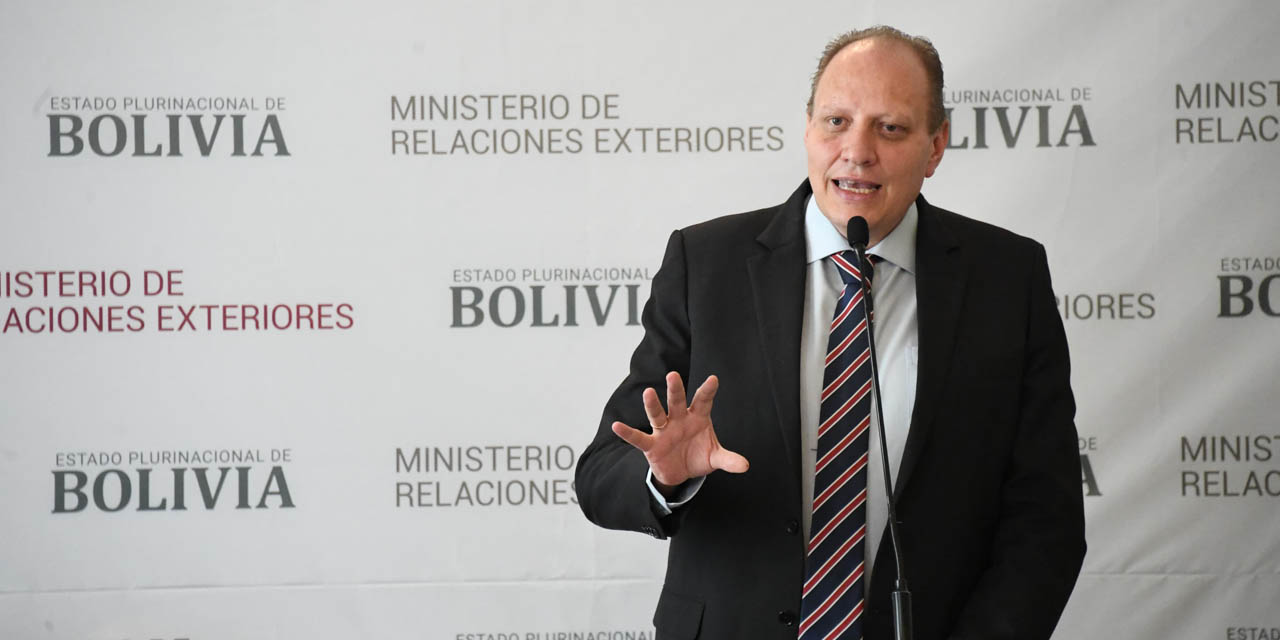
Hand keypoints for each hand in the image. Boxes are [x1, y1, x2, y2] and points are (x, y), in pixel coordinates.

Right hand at [611, 371, 748, 491]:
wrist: (682, 472)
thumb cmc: (699, 456)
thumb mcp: (716, 459)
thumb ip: (729, 460)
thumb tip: (745, 466)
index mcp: (697, 418)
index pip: (703, 401)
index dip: (708, 390)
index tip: (714, 379)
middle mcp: (679, 419)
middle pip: (677, 402)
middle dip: (675, 390)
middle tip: (673, 375)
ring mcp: (664, 431)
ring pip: (657, 415)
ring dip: (652, 405)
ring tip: (648, 393)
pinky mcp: (652, 445)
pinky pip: (638, 438)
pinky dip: (628, 433)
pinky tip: (617, 426)